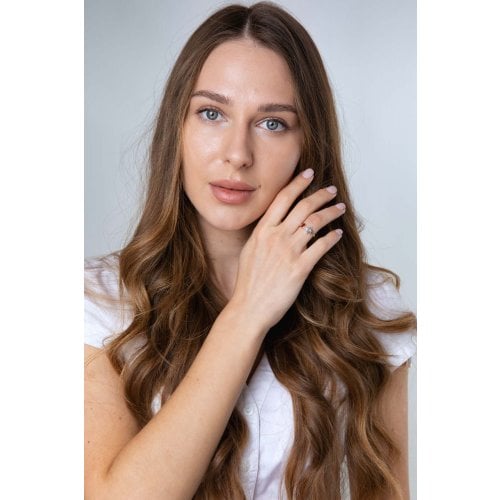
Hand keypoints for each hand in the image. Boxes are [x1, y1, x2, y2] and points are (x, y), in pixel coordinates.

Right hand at [228, 168, 344, 331]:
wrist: (249, 308)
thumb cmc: (248, 283)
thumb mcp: (249, 251)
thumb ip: (262, 235)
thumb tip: (274, 224)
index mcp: (261, 231)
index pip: (282, 199)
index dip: (297, 183)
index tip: (309, 174)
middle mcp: (275, 237)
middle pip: (303, 206)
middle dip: (320, 194)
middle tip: (331, 190)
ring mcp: (288, 251)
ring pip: (315, 223)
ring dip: (330, 212)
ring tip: (340, 208)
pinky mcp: (300, 268)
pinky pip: (321, 247)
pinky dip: (332, 238)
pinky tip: (338, 234)